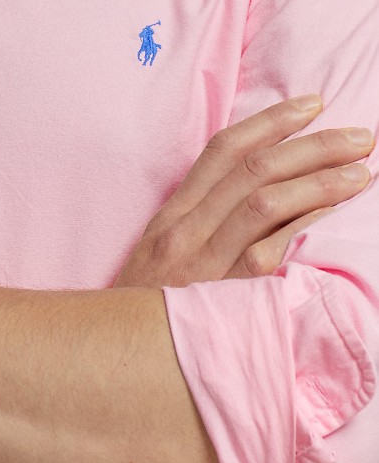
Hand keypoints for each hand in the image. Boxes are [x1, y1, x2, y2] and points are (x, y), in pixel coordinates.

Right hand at [114, 95, 373, 287]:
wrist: (110, 358)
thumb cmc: (142, 310)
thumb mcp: (156, 255)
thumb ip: (196, 223)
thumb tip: (251, 192)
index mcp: (172, 214)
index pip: (222, 151)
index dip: (270, 122)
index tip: (310, 105)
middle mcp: (186, 231)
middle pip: (253, 170)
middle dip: (310, 146)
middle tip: (357, 135)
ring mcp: (203, 264)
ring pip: (264, 204)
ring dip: (318, 182)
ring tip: (359, 171)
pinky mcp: (220, 300)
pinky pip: (268, 255)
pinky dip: (303, 230)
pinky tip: (334, 219)